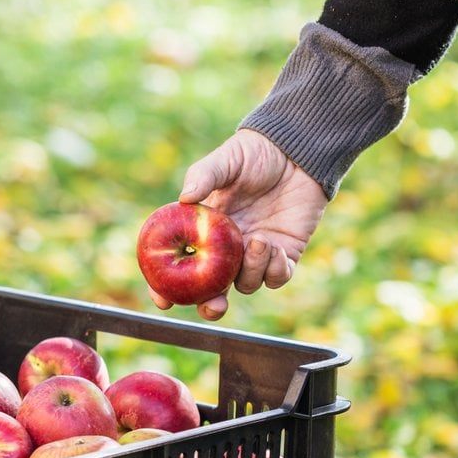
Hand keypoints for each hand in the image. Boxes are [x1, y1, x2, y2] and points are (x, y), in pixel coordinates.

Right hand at [149, 129, 328, 319]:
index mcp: (204, 232)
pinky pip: (277, 276)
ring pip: (247, 284)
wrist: (295, 151)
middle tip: (213, 305)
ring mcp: (256, 253)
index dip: (168, 287)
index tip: (162, 300)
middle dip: (211, 305)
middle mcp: (227, 249)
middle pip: (213, 289)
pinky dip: (274, 269)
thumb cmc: (254, 154)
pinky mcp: (285, 253)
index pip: (180, 266)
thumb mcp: (225, 161)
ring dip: (250, 271)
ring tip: (258, 240)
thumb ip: (203, 177)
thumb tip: (184, 198)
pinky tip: (272, 245)